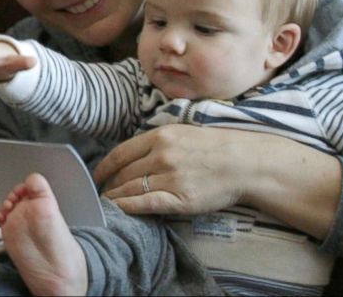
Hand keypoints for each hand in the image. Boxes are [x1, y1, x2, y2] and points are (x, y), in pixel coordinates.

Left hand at [93, 124, 247, 214]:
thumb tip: (131, 153)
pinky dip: (128, 207)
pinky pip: (145, 204)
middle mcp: (161, 155)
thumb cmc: (215, 147)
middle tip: (98, 194)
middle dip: (108, 185)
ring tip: (106, 204)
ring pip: (130, 189)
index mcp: (160, 136)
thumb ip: (156, 141)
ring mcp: (170, 177)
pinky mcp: (180, 198)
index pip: (120, 153)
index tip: (96, 176)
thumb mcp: (182, 132)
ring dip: (115, 198)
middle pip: (123, 173)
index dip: (103, 167)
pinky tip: (119, 210)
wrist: (246, 162)